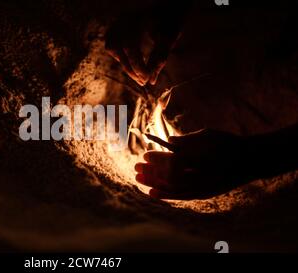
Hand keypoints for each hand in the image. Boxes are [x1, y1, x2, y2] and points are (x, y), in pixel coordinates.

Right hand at [105, 3, 186, 85]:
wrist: (165, 7)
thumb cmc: (170, 21)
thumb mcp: (169, 39)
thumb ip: (159, 58)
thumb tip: (151, 81)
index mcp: (137, 19)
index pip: (130, 47)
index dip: (136, 66)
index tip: (146, 79)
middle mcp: (123, 19)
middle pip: (118, 49)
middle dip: (130, 68)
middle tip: (142, 82)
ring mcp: (117, 22)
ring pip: (113, 48)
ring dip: (125, 63)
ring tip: (139, 74)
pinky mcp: (114, 28)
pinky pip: (112, 46)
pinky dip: (123, 57)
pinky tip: (134, 63)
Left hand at [135, 129, 250, 199]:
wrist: (250, 161)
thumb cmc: (228, 143)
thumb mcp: (208, 135)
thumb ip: (187, 140)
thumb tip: (169, 141)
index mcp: (200, 159)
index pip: (172, 162)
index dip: (157, 159)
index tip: (145, 155)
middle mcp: (200, 176)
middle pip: (169, 177)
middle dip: (150, 172)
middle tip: (136, 168)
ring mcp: (202, 187)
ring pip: (172, 189)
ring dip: (153, 184)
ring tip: (138, 179)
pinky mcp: (203, 194)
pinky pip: (180, 197)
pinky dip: (165, 195)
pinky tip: (152, 193)